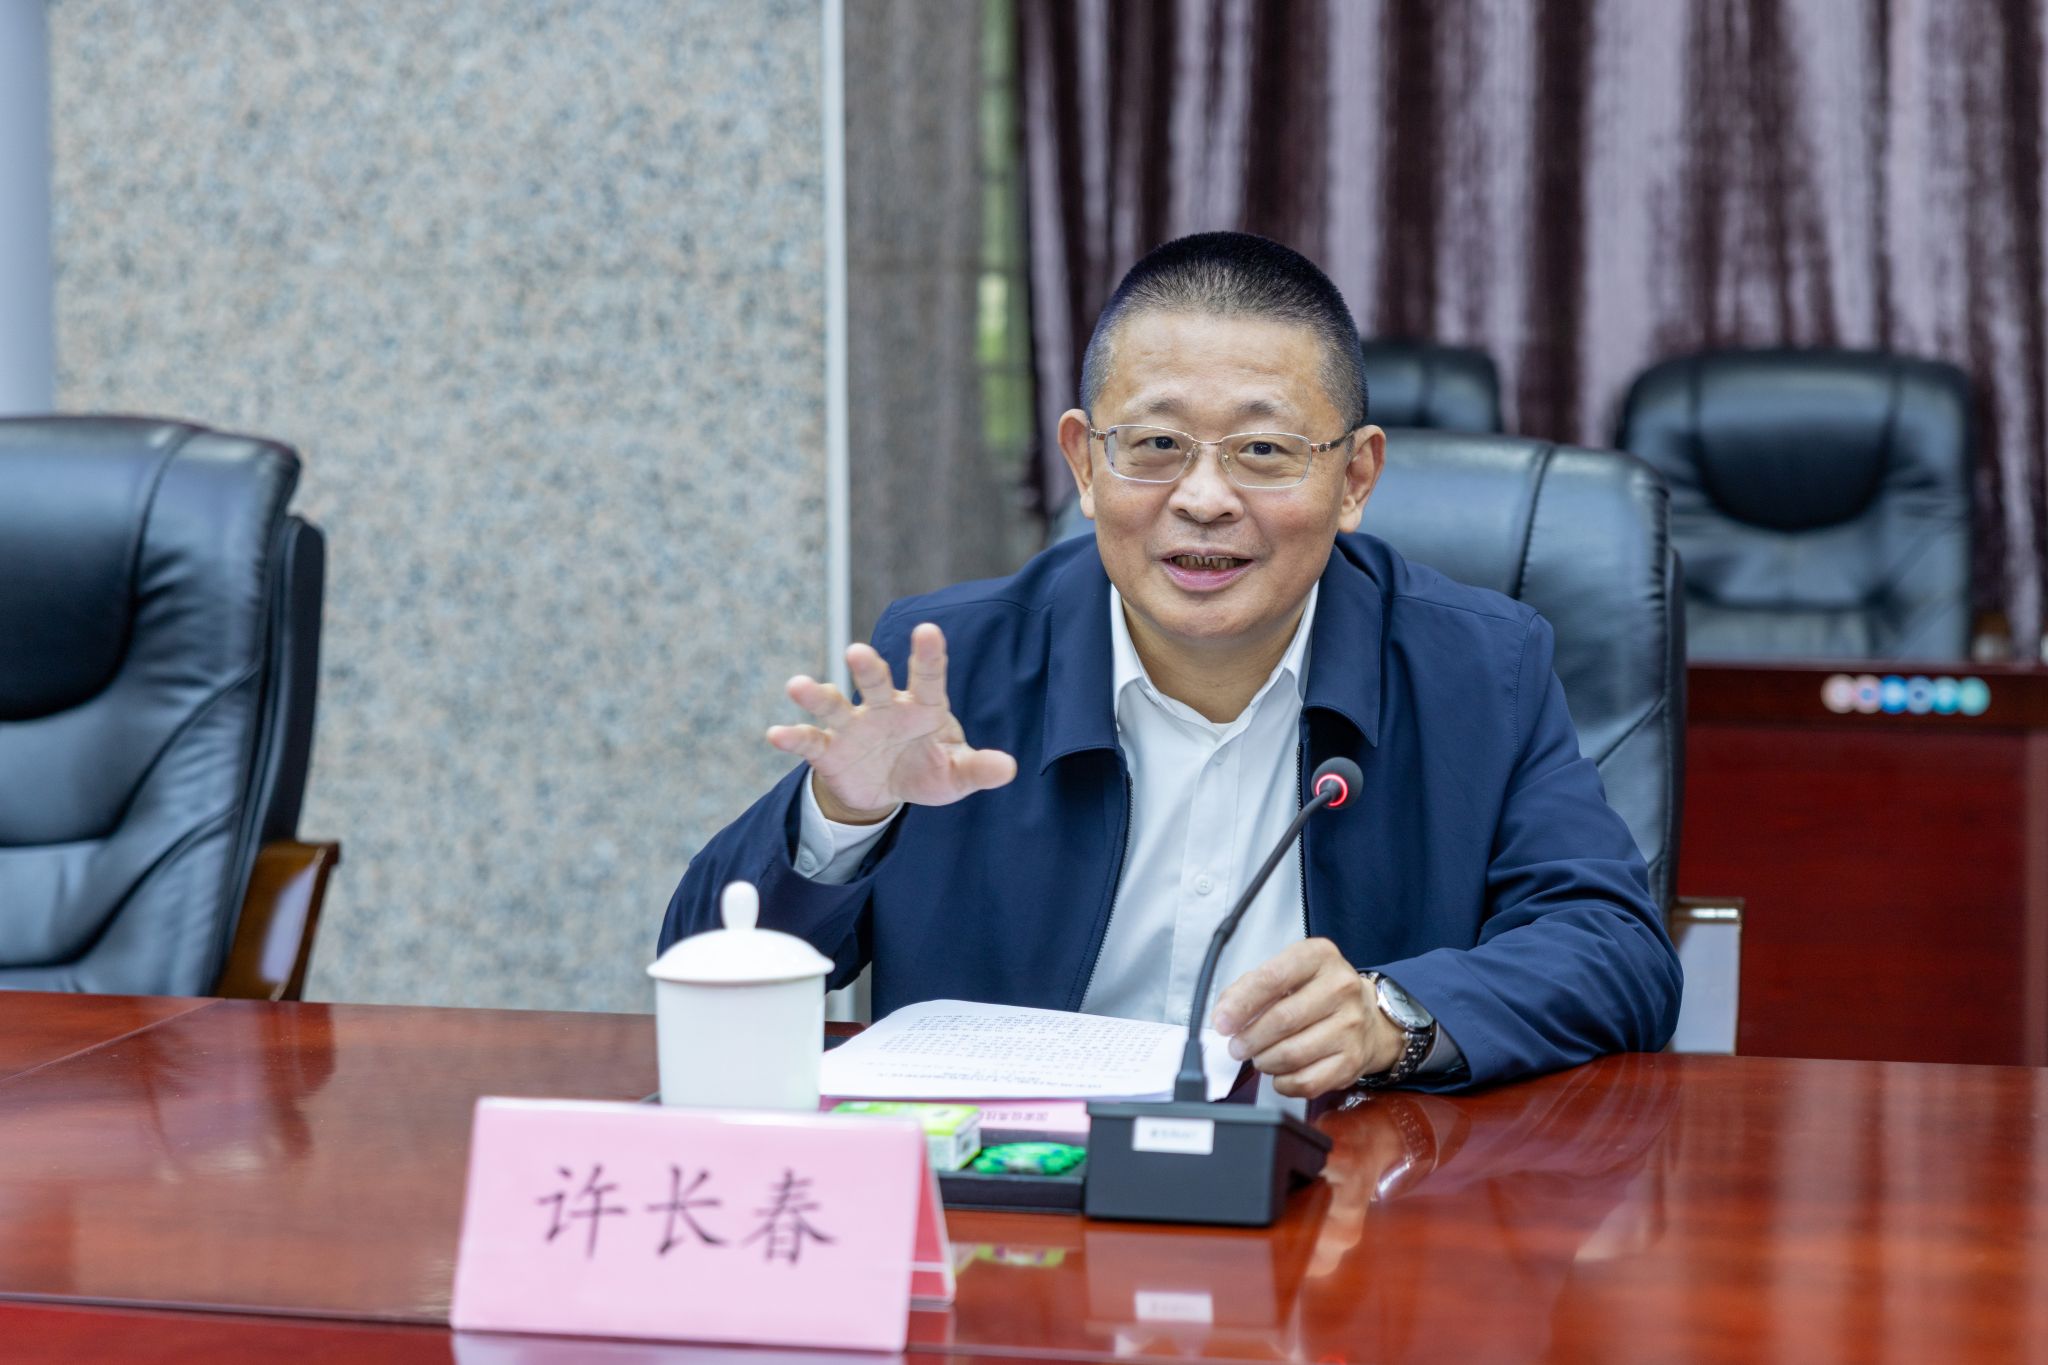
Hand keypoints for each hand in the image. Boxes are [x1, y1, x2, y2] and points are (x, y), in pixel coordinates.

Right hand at [766, 623, 1017, 823]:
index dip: (928, 655)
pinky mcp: (829, 750)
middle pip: (875, 683)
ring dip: (816, 695)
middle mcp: (884, 708)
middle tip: (856, 651)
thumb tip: (1009, 768)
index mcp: (922, 707)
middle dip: (867, 668)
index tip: (928, 630)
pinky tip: (776, 735)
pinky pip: (810, 742)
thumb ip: (978, 768)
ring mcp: (853, 726)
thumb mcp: (956, 775)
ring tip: (797, 685)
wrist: (886, 788)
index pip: (927, 677)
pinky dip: (793, 738)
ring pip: (834, 705)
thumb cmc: (926, 769)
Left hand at [1209, 939, 1404, 1098]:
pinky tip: (1280, 1073)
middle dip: (1249, 1039)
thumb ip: (1249, 987)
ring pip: (1292, 1053)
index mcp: (1319, 956)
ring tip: (1259, 1057)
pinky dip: (1284, 1082)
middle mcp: (1341, 987)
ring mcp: (1351, 1024)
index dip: (1241, 1004)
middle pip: (1282, 1019)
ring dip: (1265, 1061)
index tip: (1222, 1022)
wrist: (1367, 1016)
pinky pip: (1307, 1081)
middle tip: (1237, 1047)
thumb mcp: (1286, 972)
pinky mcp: (1353, 1059)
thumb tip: (1224, 1014)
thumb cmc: (1316, 992)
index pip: (1272, 979)